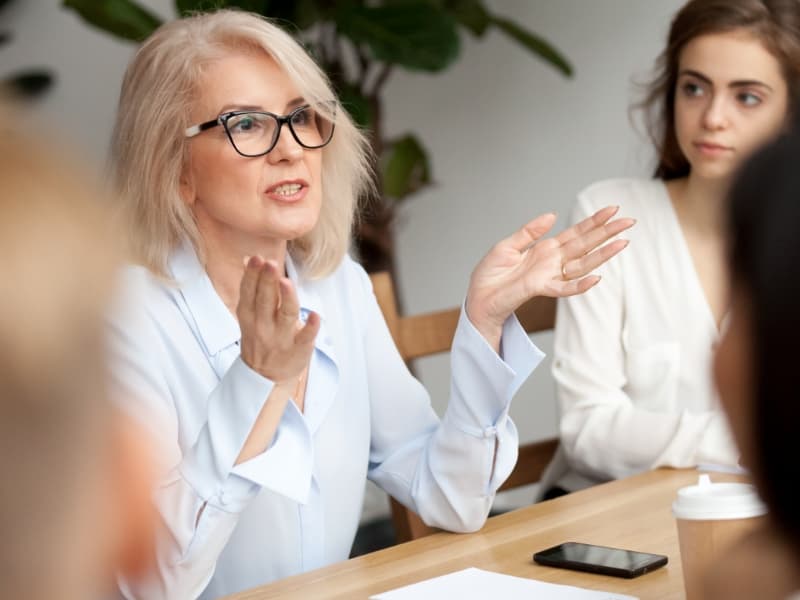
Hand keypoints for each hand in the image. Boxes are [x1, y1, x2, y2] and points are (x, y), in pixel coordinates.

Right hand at [236, 256, 318, 385]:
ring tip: (286, 282)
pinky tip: (315, 316)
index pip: (249, 292)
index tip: (257, 259)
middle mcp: (263, 325)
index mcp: (249, 315)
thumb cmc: (260, 337)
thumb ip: (252, 287)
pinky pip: (305, 337)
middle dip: (267, 281)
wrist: (265, 376)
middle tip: (270, 263)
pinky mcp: (299, 349)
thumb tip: (250, 258)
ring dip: (286, 298)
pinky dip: (310, 327)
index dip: (253, 275)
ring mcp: (281, 338)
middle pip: (265, 300)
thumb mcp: (249, 314)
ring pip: (285, 315)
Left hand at [466, 205, 633, 346]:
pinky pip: (564, 288)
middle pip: (585, 245)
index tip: (612, 209)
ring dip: (603, 255)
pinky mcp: (540, 289)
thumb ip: (529, 232)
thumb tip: (552, 215)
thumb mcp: (507, 246)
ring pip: (582, 264)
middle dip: (607, 233)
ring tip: (623, 243)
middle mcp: (552, 262)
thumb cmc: (490, 275)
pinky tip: (597, 278)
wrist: (478, 298)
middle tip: (629, 221)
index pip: (575, 233)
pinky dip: (580, 285)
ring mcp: (549, 276)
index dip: (593, 221)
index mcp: (545, 249)